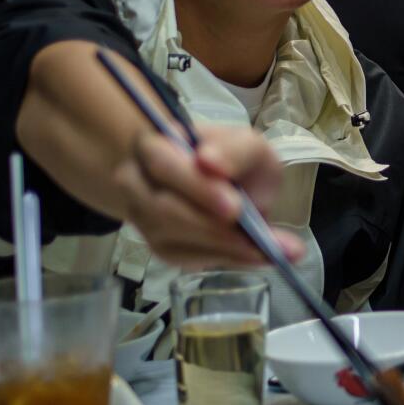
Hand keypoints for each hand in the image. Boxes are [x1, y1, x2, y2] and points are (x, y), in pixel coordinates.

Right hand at [114, 124, 301, 266]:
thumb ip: (233, 150)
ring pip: (171, 239)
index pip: (162, 166)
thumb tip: (209, 162)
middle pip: (160, 209)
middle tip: (254, 238)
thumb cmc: (234, 159)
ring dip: (220, 246)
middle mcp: (135, 183)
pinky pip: (186, 258)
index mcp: (154, 145)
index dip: (197, 188)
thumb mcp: (247, 145)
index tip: (234, 207)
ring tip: (268, 250)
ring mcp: (143, 218)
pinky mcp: (160, 246)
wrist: (231, 182)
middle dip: (209, 225)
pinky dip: (223, 259)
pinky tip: (256, 256)